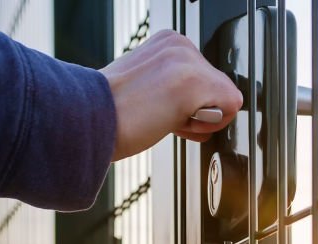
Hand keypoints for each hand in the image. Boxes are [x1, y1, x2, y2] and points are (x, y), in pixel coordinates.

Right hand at [100, 30, 242, 160]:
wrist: (87, 118)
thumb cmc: (111, 113)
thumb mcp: (149, 86)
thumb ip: (177, 88)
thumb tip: (201, 105)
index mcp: (168, 43)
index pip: (206, 79)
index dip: (191, 105)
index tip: (162, 108)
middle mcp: (180, 44)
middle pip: (219, 90)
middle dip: (197, 112)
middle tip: (161, 115)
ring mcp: (187, 60)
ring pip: (226, 100)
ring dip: (199, 120)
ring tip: (164, 117)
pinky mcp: (194, 80)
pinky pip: (231, 107)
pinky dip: (208, 125)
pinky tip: (175, 120)